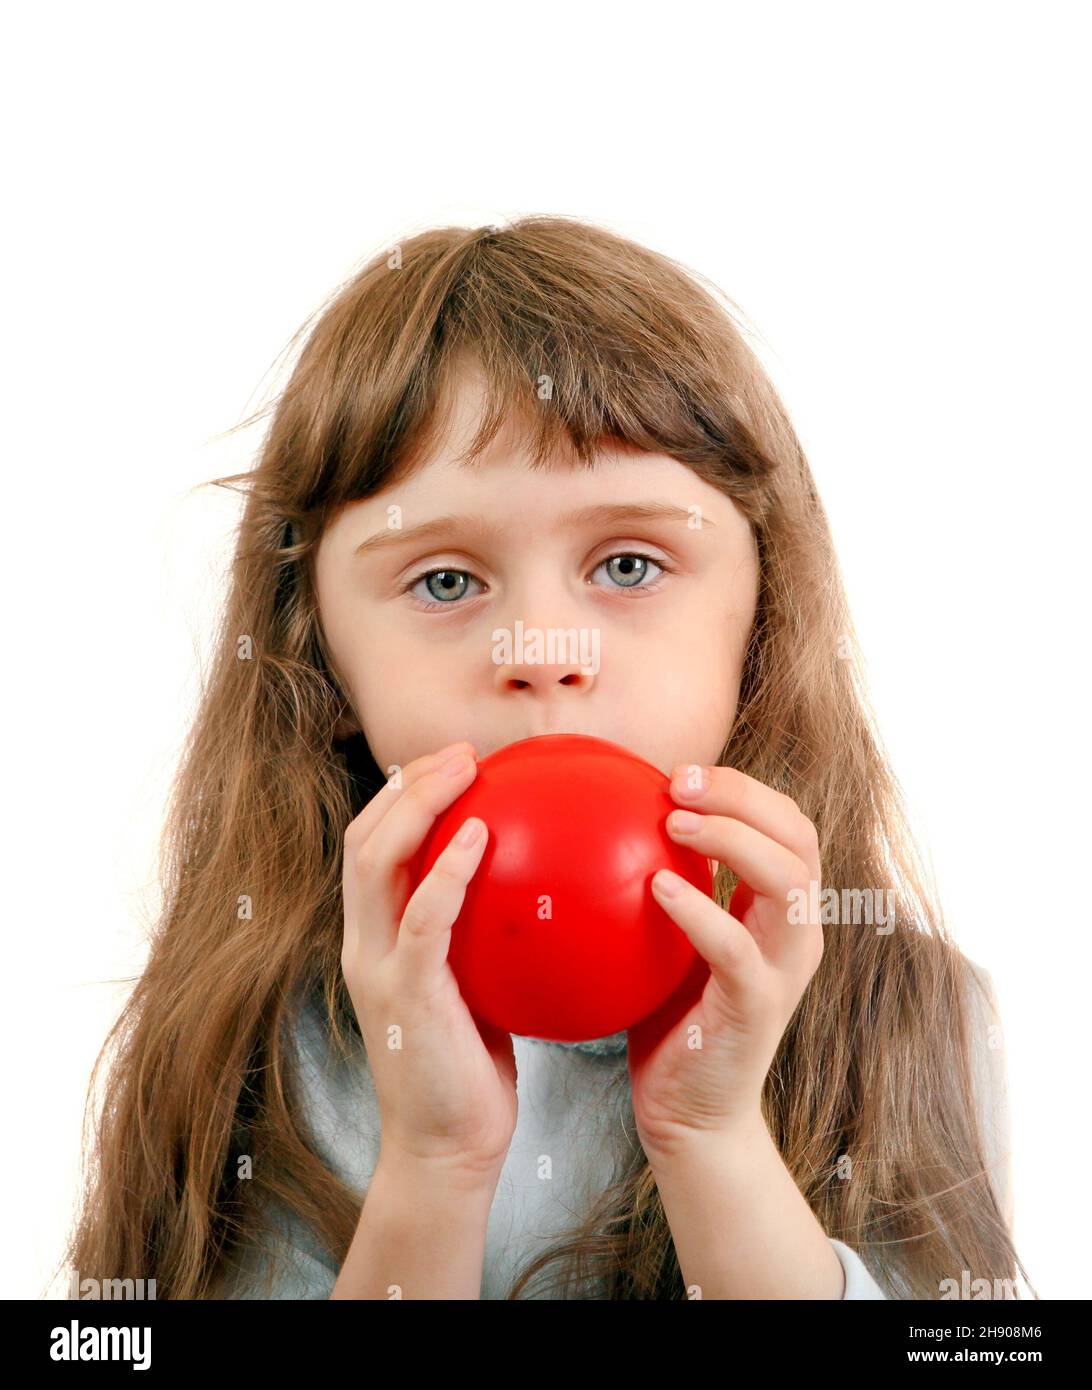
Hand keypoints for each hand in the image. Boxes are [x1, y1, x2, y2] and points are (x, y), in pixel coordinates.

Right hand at [340, 740, 517, 1180]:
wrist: (446, 1150)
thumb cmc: (468, 1072)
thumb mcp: (472, 990)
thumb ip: (479, 941)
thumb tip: (533, 894)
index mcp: (377, 941)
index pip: (372, 848)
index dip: (402, 797)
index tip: (453, 764)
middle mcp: (365, 944)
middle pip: (364, 838)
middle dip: (408, 784)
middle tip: (463, 752)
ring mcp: (379, 967)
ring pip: (376, 861)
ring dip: (419, 805)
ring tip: (464, 770)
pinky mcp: (404, 994)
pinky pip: (423, 917)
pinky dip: (447, 869)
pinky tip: (481, 835)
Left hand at [626, 763, 823, 1157]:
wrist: (690, 1114)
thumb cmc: (672, 1019)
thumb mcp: (670, 938)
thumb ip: (664, 881)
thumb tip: (606, 819)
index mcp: (780, 909)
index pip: (787, 823)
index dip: (743, 786)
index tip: (680, 772)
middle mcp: (796, 931)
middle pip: (798, 835)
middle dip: (743, 795)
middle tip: (678, 781)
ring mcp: (783, 969)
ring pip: (786, 880)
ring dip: (731, 838)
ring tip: (673, 820)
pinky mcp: (758, 1007)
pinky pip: (736, 948)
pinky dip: (700, 910)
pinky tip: (657, 888)